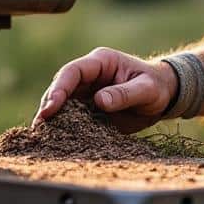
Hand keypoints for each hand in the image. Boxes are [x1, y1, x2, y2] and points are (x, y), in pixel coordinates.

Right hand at [32, 47, 177, 132]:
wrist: (163, 96)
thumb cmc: (156, 87)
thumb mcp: (146, 89)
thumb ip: (124, 94)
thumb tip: (99, 100)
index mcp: (100, 62)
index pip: (72, 72)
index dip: (59, 88)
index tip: (50, 108)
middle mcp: (89, 76)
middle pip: (60, 88)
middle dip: (49, 105)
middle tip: (40, 126)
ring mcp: (86, 93)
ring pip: (62, 104)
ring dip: (51, 118)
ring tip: (41, 135)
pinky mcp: (88, 109)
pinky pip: (71, 117)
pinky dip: (63, 128)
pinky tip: (54, 140)